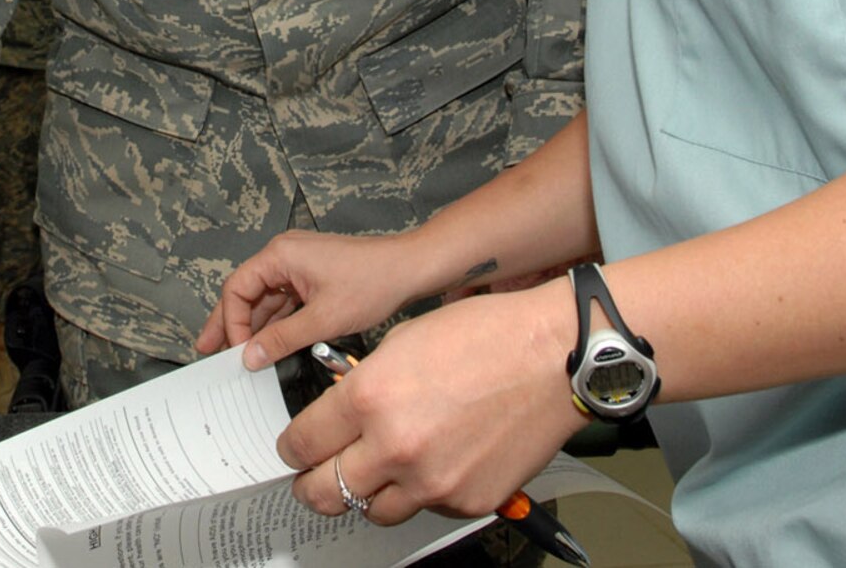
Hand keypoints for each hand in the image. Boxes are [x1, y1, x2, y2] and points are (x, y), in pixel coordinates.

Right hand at [197, 230, 426, 368]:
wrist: (410, 269)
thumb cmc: (373, 282)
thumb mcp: (323, 319)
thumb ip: (282, 339)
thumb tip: (250, 356)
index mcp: (280, 255)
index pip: (237, 289)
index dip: (232, 322)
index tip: (236, 352)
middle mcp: (285, 256)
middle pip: (245, 292)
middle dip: (229, 323)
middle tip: (208, 351)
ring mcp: (298, 266)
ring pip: (265, 300)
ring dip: (253, 327)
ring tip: (235, 355)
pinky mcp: (312, 277)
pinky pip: (284, 302)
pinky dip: (275, 324)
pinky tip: (268, 346)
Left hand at [277, 282, 581, 524]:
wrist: (554, 355)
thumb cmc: (488, 336)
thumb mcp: (402, 341)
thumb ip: (363, 384)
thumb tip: (341, 413)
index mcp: (370, 397)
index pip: (303, 443)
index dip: (291, 448)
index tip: (293, 449)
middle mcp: (395, 446)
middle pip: (324, 492)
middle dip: (310, 485)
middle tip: (311, 477)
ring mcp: (432, 482)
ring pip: (372, 510)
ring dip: (365, 494)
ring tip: (374, 473)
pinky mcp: (465, 501)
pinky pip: (424, 509)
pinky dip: (418, 492)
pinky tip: (429, 464)